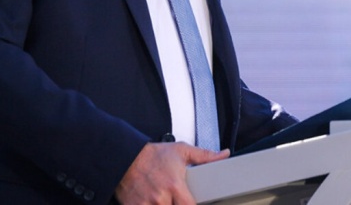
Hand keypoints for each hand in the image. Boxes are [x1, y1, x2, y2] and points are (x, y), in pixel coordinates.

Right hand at [115, 142, 229, 203]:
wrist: (126, 157)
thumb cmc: (153, 155)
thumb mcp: (181, 151)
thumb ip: (204, 156)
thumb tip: (223, 155)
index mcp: (175, 185)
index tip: (194, 203)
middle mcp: (161, 198)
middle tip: (179, 199)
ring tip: (168, 200)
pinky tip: (155, 202)